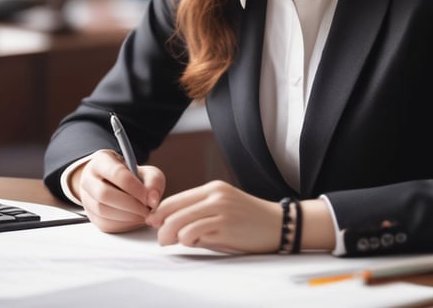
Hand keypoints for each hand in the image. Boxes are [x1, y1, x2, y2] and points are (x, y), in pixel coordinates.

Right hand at [74, 149, 165, 232]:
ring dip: (128, 216)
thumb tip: (153, 200)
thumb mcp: (147, 172)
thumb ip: (153, 181)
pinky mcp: (91, 216)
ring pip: (103, 211)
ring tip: (143, 214)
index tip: (149, 197)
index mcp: (101, 161)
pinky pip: (105, 224)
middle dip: (130, 205)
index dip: (134, 187)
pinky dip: (123, 224)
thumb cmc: (133, 177)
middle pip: (104, 194)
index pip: (116, 173)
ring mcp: (86, 199)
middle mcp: (88, 179)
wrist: (118, 185)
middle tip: (148, 210)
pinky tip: (135, 219)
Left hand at [146, 181, 280, 252]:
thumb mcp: (224, 205)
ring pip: (179, 224)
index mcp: (213, 188)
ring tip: (176, 243)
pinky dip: (188, 241)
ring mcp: (220, 211)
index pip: (175, 199)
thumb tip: (169, 224)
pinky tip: (196, 243)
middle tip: (162, 240)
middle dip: (160, 228)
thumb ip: (200, 210)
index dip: (159, 214)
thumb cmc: (249, 219)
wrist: (278, 225)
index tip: (154, 224)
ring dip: (172, 237)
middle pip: (172, 211)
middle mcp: (215, 196)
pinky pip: (193, 235)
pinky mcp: (225, 228)